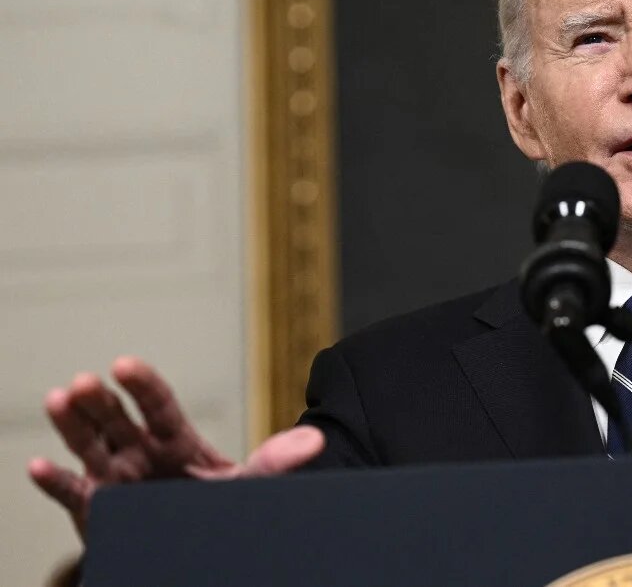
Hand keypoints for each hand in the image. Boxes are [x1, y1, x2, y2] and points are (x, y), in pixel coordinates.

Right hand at [28, 356, 323, 539]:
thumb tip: (315, 440)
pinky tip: (38, 467)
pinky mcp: (99, 509)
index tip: (123, 364)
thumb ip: (277, 462)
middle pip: (118, 421)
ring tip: (58, 398)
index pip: (158, 405)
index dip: (141, 384)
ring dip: (72, 425)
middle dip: (100, 401)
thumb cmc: (221, 508)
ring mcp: (118, 479)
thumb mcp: (251, 485)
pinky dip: (55, 482)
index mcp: (177, 440)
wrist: (203, 545)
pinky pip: (73, 494)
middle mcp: (142, 453)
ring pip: (90, 446)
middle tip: (84, 381)